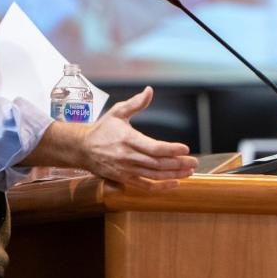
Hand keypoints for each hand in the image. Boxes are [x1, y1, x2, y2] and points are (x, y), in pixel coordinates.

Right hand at [78, 87, 196, 189]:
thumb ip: (136, 103)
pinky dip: (161, 187)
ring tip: (189, 172)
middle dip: (178, 163)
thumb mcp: (117, 112)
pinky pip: (145, 186)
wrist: (82, 148)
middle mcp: (127, 156)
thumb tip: (149, 90)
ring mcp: (126, 170)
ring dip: (174, 175)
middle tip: (194, 161)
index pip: (154, 147)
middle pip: (158, 163)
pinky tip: (174, 183)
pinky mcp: (124, 179)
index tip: (185, 149)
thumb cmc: (102, 129)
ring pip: (154, 176)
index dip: (171, 149)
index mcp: (128, 139)